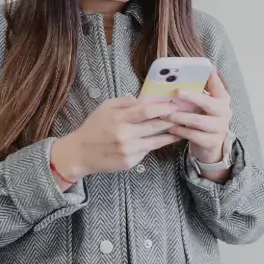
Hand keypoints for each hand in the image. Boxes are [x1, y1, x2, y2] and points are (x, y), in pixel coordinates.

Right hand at [53, 96, 179, 179]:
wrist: (80, 153)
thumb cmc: (94, 127)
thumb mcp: (105, 107)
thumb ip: (125, 102)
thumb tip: (146, 100)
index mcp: (118, 118)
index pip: (146, 110)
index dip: (162, 107)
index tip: (174, 103)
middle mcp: (124, 135)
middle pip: (155, 125)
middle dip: (171, 119)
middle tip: (183, 114)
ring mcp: (128, 150)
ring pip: (156, 141)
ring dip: (170, 134)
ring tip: (180, 129)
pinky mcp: (130, 162)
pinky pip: (147, 151)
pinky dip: (155, 144)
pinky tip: (163, 139)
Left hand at [167, 67, 232, 162]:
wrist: (211, 145)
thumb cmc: (205, 118)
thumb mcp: (206, 103)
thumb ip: (202, 90)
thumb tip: (198, 71)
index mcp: (223, 100)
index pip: (218, 87)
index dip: (210, 79)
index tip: (202, 70)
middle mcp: (224, 113)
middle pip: (207, 103)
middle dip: (191, 97)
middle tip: (176, 92)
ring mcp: (219, 129)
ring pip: (197, 121)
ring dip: (179, 116)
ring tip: (165, 113)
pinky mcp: (212, 142)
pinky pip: (193, 135)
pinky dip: (179, 131)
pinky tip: (169, 127)